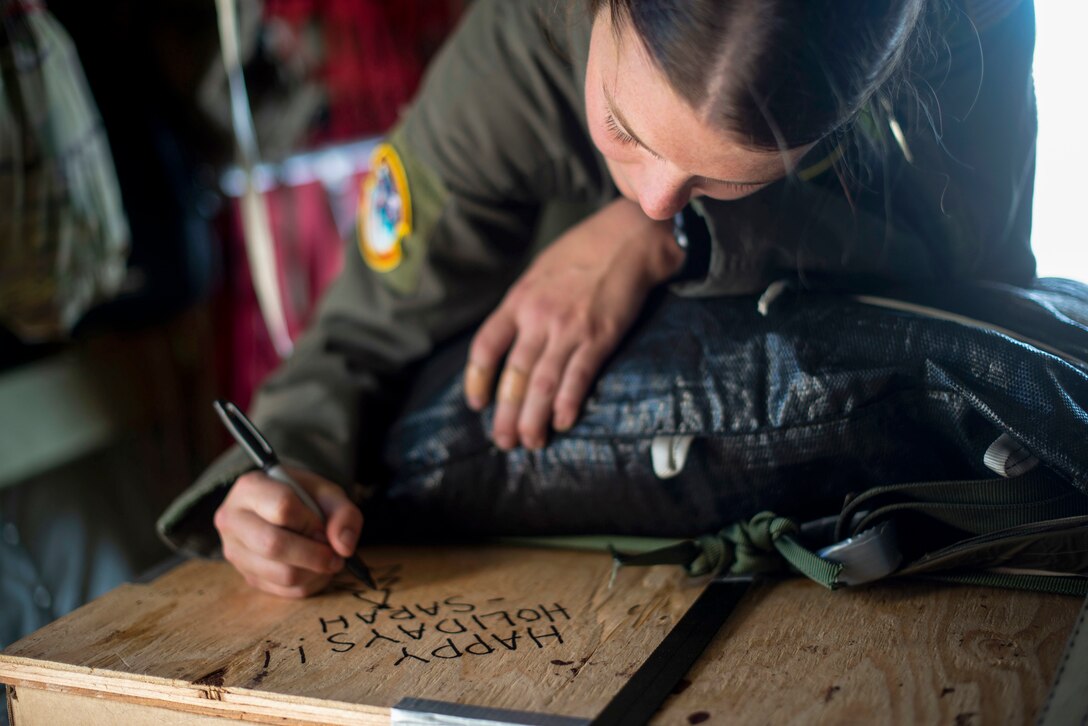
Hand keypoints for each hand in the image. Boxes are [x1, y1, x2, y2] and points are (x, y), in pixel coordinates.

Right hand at [213, 467, 363, 597]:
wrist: (284, 505)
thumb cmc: (304, 496)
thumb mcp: (328, 493)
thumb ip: (343, 513)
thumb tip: (344, 547)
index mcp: (249, 488)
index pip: (282, 507)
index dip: (311, 522)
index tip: (323, 526)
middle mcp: (233, 519)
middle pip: (274, 545)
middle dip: (315, 554)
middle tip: (335, 554)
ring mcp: (235, 551)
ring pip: (281, 574)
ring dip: (315, 572)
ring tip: (326, 559)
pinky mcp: (246, 575)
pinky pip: (283, 591)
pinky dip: (309, 584)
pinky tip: (315, 570)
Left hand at [464, 197, 683, 449]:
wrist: (628, 239)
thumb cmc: (584, 252)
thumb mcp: (539, 271)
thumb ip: (524, 306)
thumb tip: (511, 337)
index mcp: (518, 300)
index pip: (486, 347)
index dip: (478, 380)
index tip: (477, 404)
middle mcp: (538, 317)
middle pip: (514, 375)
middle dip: (506, 414)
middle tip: (504, 441)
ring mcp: (569, 329)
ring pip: (543, 384)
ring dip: (534, 418)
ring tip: (530, 442)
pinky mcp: (600, 337)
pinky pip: (578, 377)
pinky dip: (568, 403)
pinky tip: (562, 423)